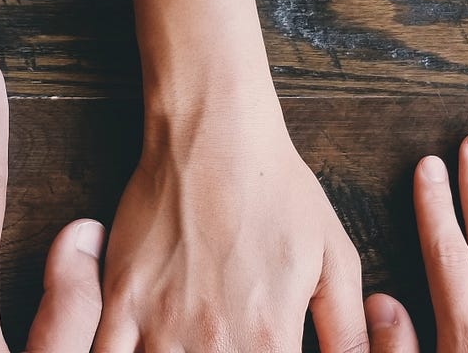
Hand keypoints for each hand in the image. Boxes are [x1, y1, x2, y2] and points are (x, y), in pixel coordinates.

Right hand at [94, 104, 367, 350]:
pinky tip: (143, 350)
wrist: (215, 137)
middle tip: (220, 347)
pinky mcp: (121, 302)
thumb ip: (347, 330)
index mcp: (270, 341)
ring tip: (190, 348)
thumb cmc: (276, 191)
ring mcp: (161, 325)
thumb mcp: (335, 259)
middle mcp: (215, 344)